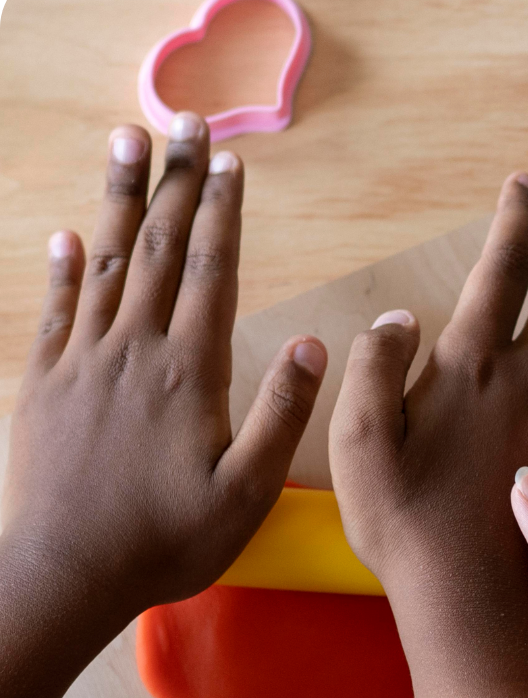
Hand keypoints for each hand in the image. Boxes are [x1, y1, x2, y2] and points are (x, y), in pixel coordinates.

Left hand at [1, 114, 326, 619]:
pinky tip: (68, 238)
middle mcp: (134, 352)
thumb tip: (310, 342)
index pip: (210, 274)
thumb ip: (281, 414)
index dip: (220, 214)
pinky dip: (63, 269)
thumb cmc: (167, 540)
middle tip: (183, 122)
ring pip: (105, 264)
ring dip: (119, 201)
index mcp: (189, 373)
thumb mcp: (246, 492)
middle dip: (174, 182)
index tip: (228, 162)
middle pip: (157, 250)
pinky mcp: (46, 385)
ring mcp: (84, 364)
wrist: (65, 574)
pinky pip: (55, 311)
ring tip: (126, 142)